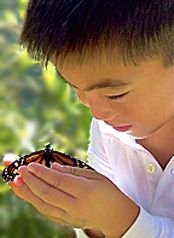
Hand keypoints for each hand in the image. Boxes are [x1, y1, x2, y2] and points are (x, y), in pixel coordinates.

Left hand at [8, 162, 138, 236]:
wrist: (115, 216)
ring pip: (43, 205)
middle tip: (20, 170)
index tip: (31, 165)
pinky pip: (47, 212)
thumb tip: (53, 168)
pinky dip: (35, 202)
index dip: (43, 173)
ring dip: (28, 193)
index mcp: (85, 191)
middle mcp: (76, 206)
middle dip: (32, 181)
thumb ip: (74, 172)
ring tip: (17, 182)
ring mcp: (70, 216)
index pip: (59, 181)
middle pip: (48, 193)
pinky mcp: (66, 222)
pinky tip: (28, 194)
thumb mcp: (95, 176)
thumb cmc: (108, 191)